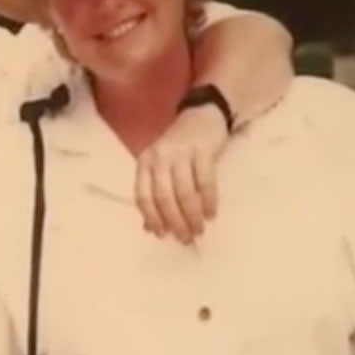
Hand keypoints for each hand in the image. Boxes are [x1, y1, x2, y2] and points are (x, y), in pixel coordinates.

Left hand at [135, 104, 229, 241]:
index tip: (161, 235)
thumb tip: (150, 228)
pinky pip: (205, 181)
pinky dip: (208, 201)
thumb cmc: (179, 149)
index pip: (143, 195)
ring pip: (184, 191)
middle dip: (174, 221)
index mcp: (145, 162)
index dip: (151, 217)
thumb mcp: (161, 167)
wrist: (202, 116)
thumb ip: (154, 194)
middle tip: (185, 238)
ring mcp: (181, 152)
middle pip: (163, 196)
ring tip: (199, 230)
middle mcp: (159, 157)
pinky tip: (211, 214)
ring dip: (192, 215)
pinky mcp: (203, 150)